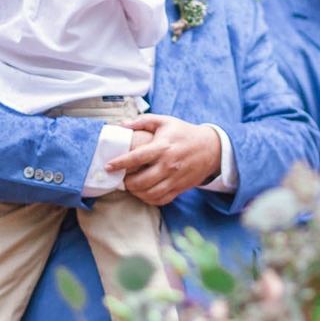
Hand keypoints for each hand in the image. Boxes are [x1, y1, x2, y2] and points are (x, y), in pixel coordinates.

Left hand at [107, 115, 221, 204]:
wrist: (212, 147)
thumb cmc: (184, 133)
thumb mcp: (165, 121)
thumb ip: (142, 121)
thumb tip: (122, 124)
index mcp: (162, 147)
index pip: (136, 157)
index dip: (119, 163)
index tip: (107, 166)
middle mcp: (168, 165)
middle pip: (141, 181)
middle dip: (126, 182)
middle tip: (121, 178)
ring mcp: (175, 178)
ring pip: (150, 193)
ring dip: (136, 192)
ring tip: (131, 186)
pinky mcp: (180, 188)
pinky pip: (161, 200)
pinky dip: (149, 199)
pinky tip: (143, 193)